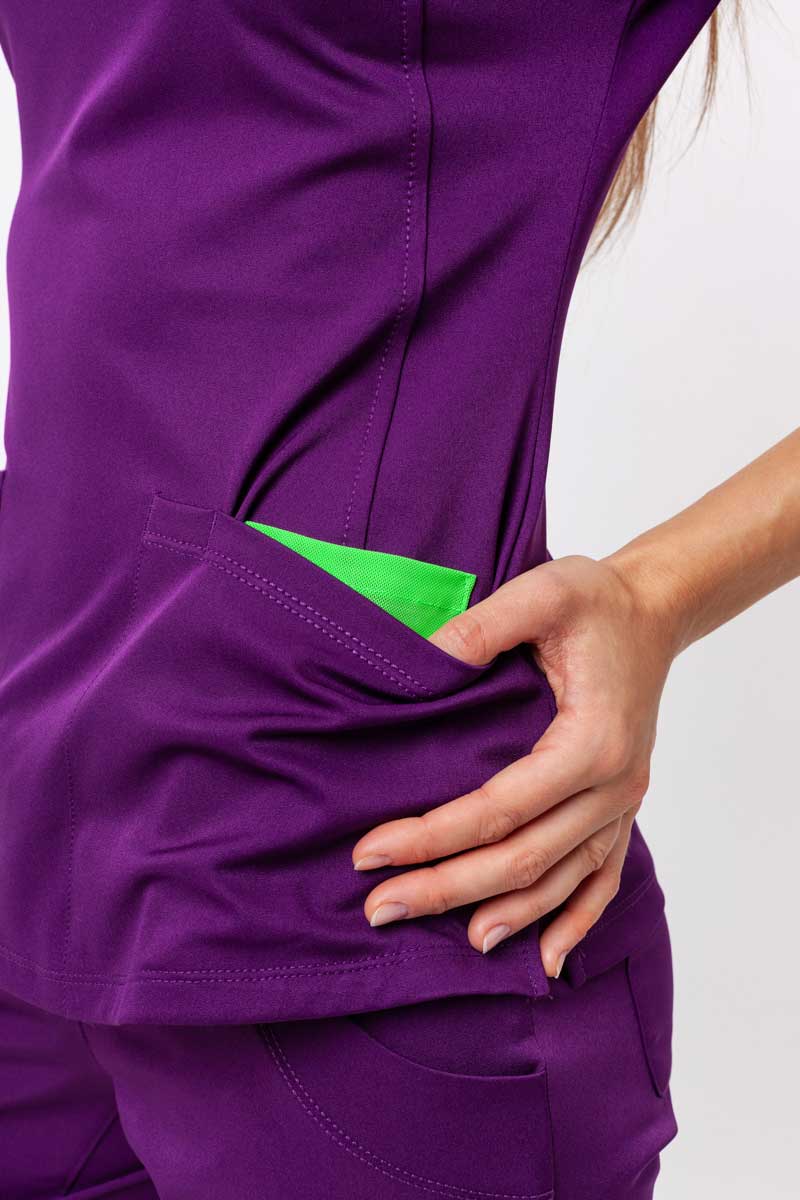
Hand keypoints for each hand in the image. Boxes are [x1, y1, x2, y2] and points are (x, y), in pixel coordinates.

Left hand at [352, 553, 685, 976]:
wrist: (652, 613)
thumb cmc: (598, 602)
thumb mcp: (544, 592)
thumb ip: (485, 626)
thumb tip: (425, 662)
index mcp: (590, 742)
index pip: (497, 809)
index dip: (431, 836)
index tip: (370, 852)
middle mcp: (612, 786)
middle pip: (523, 858)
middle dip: (447, 887)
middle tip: (379, 907)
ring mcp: (622, 804)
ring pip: (561, 880)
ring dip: (504, 914)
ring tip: (448, 942)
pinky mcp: (621, 808)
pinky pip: (602, 879)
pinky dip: (575, 922)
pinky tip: (547, 960)